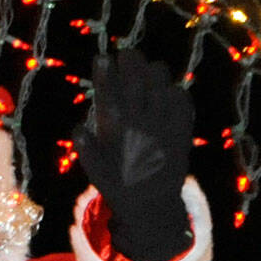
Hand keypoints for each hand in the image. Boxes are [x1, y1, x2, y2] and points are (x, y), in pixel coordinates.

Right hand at [73, 49, 195, 260]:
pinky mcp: (181, 129)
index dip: (105, 73)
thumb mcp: (96, 173)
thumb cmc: (120, 187)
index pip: (109, 94)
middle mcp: (141, 124)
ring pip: (160, 84)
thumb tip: (78, 128)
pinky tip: (167, 92)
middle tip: (126, 54)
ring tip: (147, 69)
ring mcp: (164, 124)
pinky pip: (182, 99)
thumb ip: (87, 148)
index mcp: (117, 133)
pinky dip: (174, 91)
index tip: (102, 57)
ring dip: (153, 71)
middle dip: (130, 61)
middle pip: (136, 80)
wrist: (154, 206)